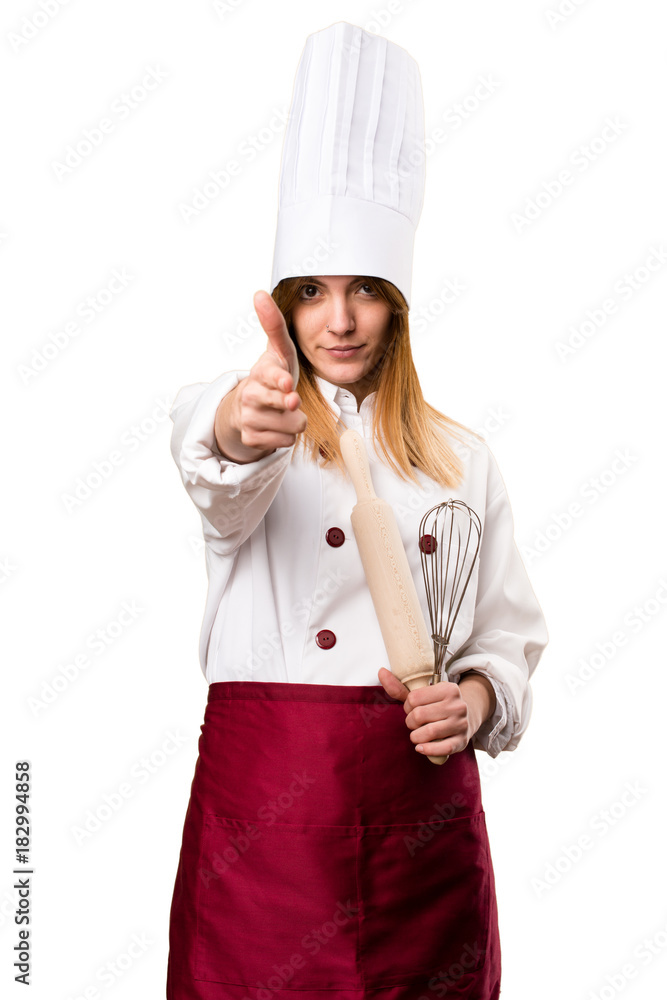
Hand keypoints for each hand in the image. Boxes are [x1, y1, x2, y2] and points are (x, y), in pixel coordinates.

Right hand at [215, 290, 306, 460]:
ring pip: (290, 426)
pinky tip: (277, 425)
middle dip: (290, 404)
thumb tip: (259, 293)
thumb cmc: (271, 375)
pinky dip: (286, 435)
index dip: (279, 381)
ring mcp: (250, 419)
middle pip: (282, 405)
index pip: (270, 376)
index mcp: (260, 373)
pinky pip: (284, 442)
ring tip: (284, 411)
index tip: (288, 385)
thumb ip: (274, 325)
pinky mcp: (251, 439)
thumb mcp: (277, 350)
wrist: (247, 407)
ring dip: (294, 420)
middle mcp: (251, 396)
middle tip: (293, 401)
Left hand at [377, 667, 472, 759]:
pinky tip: (420, 748)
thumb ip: (400, 687)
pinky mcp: (462, 741)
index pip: (414, 698)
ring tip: (416, 735)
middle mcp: (457, 705)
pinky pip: (443, 748)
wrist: (466, 719)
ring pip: (429, 732)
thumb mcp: (423, 694)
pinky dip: (428, 750)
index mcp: (448, 689)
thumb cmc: (437, 705)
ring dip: (416, 736)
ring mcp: (461, 724)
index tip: (412, 709)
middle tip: (414, 722)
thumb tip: (381, 672)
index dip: (407, 706)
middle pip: (419, 715)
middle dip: (410, 722)